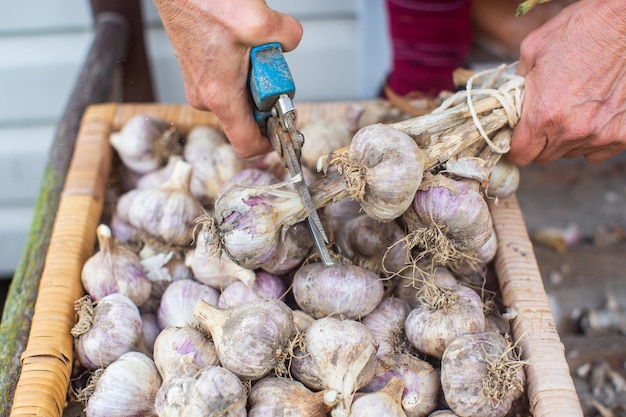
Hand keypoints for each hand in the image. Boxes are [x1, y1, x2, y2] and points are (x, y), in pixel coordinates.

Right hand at [153, 0, 302, 157]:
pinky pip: (227, 81)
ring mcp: (199, 86)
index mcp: (220, 95)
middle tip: (271, 67)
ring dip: (254, 77)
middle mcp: (206, 96)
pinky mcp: (197, 72)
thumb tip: (290, 42)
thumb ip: (288, 36)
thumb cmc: (203, 2)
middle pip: (248, 116)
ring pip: (239, 95)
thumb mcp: (261, 20)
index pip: (247, 144)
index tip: (284, 126)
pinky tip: (241, 42)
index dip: (271, 141)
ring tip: (253, 47)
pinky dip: (240, 66)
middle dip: (266, 95)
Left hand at [508, 0, 625, 165]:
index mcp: (544, 114)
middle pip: (544, 157)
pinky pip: (597, 150)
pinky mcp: (623, 134)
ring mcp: (600, 134)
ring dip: (565, 138)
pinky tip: (591, 114)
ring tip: (571, 109)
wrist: (624, 22)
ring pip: (570, 153)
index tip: (516, 139)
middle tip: (544, 118)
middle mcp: (572, 130)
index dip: (514, 147)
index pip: (520, 154)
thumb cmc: (581, 30)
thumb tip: (511, 102)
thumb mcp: (532, 51)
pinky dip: (591, 138)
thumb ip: (517, 86)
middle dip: (538, 141)